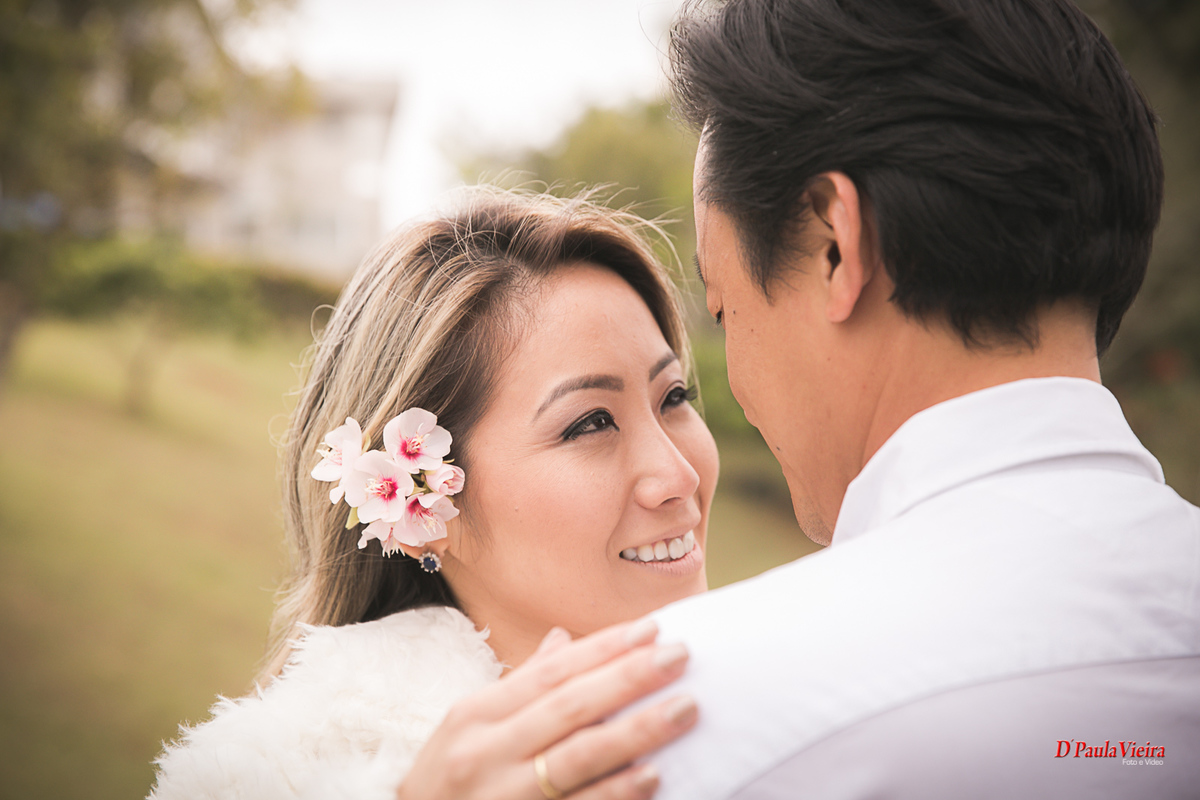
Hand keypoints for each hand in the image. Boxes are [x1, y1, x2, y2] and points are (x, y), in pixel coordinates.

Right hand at [396, 618, 695, 799]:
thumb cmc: (449, 780)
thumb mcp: (470, 727)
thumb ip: (522, 685)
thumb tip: (565, 640)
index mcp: (476, 714)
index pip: (550, 672)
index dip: (603, 649)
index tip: (652, 629)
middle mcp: (486, 752)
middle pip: (569, 707)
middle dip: (628, 679)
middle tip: (680, 656)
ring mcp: (504, 796)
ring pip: (578, 758)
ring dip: (636, 732)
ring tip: (684, 708)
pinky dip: (616, 792)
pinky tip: (653, 776)